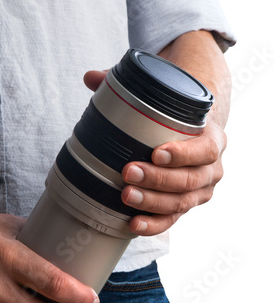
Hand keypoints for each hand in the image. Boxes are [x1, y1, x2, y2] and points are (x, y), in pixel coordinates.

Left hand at [84, 69, 226, 235]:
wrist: (188, 135)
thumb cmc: (172, 118)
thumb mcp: (161, 101)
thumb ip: (129, 87)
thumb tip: (90, 77)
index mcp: (212, 138)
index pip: (204, 149)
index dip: (183, 153)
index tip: (156, 152)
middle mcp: (211, 168)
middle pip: (189, 180)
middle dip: (158, 179)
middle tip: (128, 172)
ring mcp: (199, 190)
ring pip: (180, 203)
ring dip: (152, 202)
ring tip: (125, 195)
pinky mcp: (184, 206)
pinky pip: (171, 221)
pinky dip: (153, 225)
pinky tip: (132, 224)